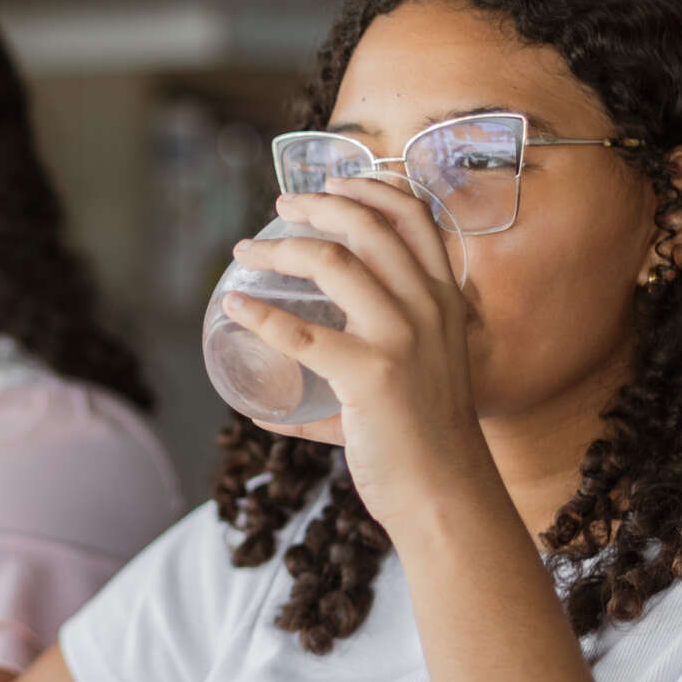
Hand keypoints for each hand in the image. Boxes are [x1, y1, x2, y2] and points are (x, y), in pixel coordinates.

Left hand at [220, 178, 499, 543]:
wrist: (446, 497)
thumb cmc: (422, 447)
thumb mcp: (410, 387)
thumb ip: (345, 387)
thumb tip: (269, 410)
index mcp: (445, 301)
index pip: (415, 217)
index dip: (371, 188)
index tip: (332, 183)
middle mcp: (429, 309)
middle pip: (369, 225)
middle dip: (318, 203)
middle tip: (280, 206)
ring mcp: (402, 338)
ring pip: (332, 262)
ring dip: (279, 249)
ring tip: (247, 253)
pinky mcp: (370, 374)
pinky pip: (301, 333)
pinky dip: (259, 315)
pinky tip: (235, 308)